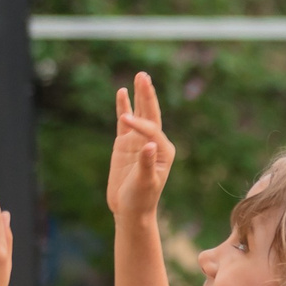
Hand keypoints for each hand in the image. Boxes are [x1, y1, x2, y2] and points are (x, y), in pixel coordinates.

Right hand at [105, 74, 175, 224]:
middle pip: (151, 113)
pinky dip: (123, 107)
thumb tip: (148, 144)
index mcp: (163, 149)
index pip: (152, 129)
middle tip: (143, 75)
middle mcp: (154, 141)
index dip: (139, 123)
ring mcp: (139, 141)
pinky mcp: (125, 144)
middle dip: (147, 95)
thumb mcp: (145, 183)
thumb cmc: (141, 199)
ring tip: (139, 76)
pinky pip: (124, 121)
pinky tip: (122, 92)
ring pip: (139, 114)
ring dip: (139, 96)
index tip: (125, 120)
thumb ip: (146, 163)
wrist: (131, 210)